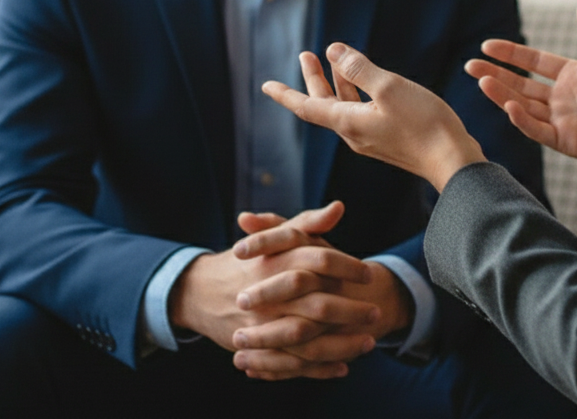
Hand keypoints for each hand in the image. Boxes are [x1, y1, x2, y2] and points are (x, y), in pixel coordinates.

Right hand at [169, 201, 379, 379]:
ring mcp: (261, 325)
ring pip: (308, 340)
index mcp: (276, 261)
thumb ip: (309, 223)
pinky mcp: (257, 348)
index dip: (347, 267)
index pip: (318, 261)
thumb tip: (339, 207)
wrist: (200, 291)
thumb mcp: (276, 236)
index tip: (369, 275)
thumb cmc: (250, 259)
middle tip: (376, 312)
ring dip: (342, 345)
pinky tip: (344, 367)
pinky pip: (292, 363)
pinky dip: (319, 369)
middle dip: (351, 311)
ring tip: (369, 342)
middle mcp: (269, 294)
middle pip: (317, 305)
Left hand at [262, 47, 485, 191]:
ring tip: (335, 59)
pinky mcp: (389, 139)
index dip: (285, 94)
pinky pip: (363, 112)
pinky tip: (368, 82)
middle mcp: (355, 133)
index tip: (265, 85)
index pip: (306, 107)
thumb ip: (360, 68)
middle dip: (314, 79)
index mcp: (348, 123)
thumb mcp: (389, 88)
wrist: (453, 161)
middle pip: (324, 105)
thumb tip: (334, 50)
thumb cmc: (423, 124)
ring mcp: (372, 138)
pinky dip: (357, 92)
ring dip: (338, 82)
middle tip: (306, 55)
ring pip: (345, 107)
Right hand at [465, 4, 576, 168]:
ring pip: (525, 107)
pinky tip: (510, 105)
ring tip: (481, 80)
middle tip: (470, 64)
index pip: (535, 62)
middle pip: (522, 84)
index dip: (512, 54)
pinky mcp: (570, 143)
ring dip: (502, 95)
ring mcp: (566, 121)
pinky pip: (540, 131)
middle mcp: (566, 99)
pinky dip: (523, 120)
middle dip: (496, 74)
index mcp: (576, 76)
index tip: (487, 45)